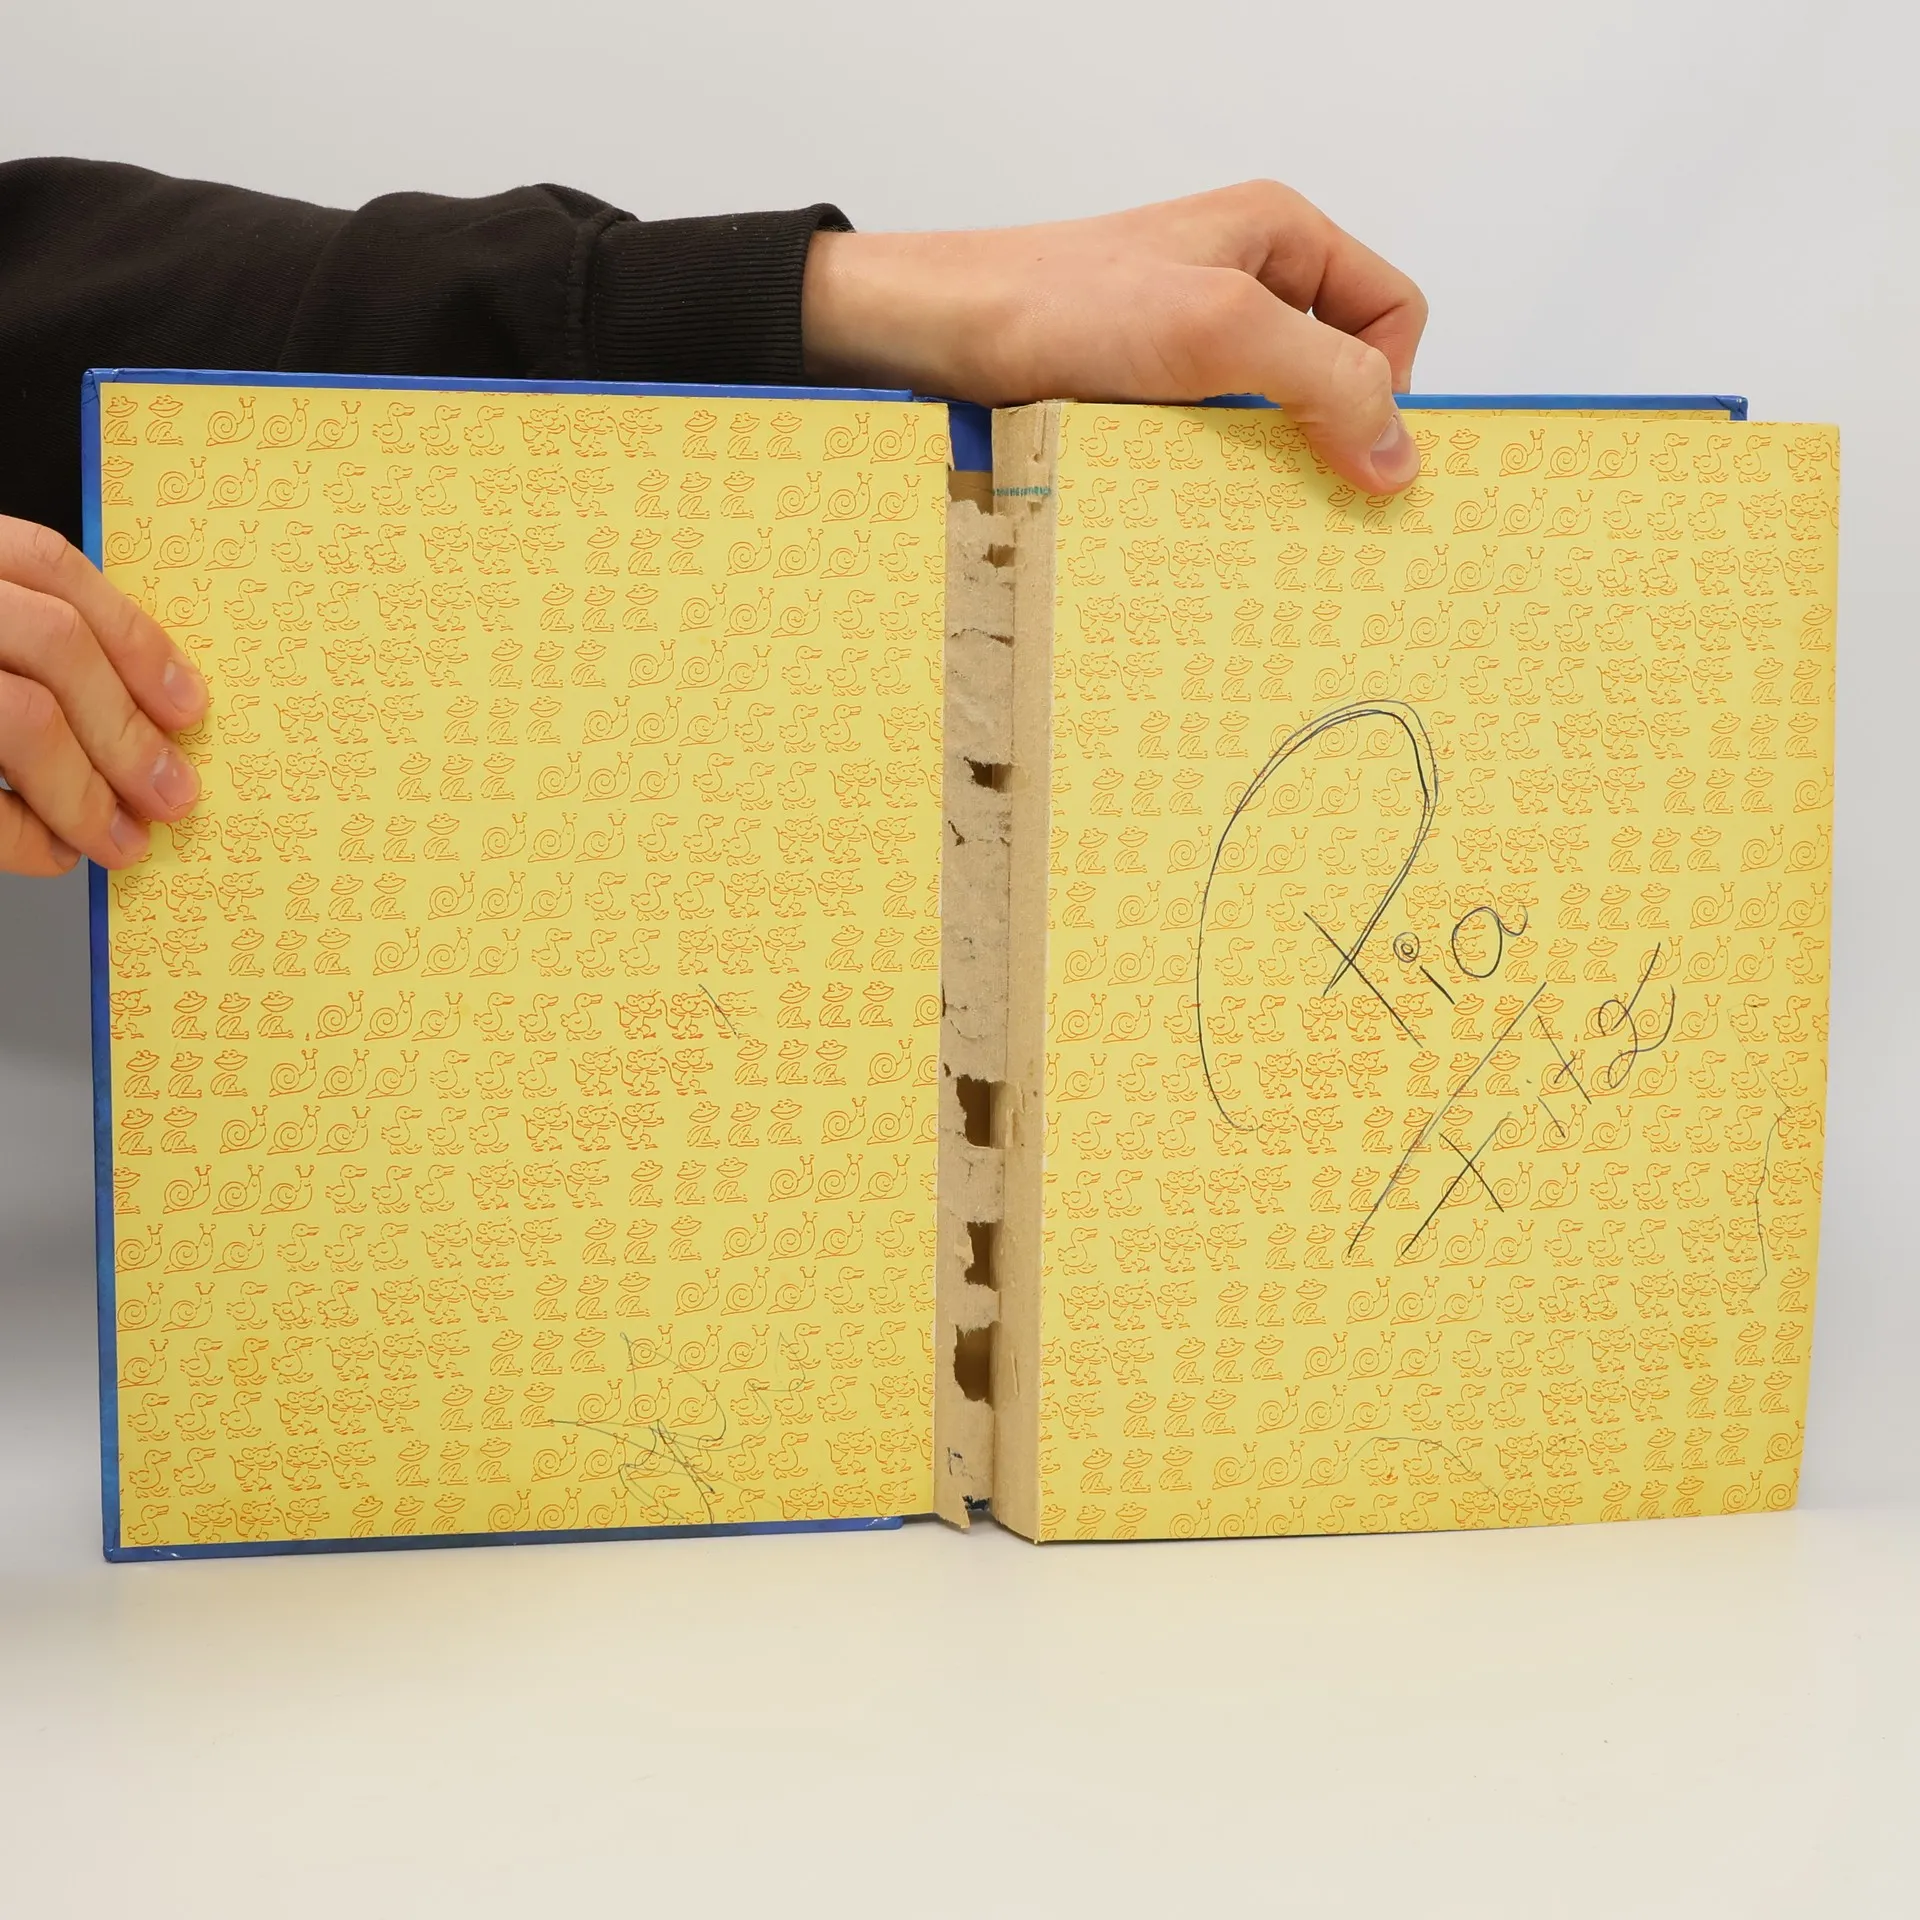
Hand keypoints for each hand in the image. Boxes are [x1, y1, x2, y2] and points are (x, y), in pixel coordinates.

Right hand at [0, 518, 206, 875]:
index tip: (191, 708)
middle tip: (175, 796)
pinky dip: (23, 837)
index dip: (134, 640)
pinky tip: (53, 850)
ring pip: (20, 719)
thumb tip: (155, 713)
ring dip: (88, 793)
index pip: (51, 569)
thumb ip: (40, 643)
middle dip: (129, 732)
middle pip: (55, 646)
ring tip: (125, 840)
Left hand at [803, 180, 1428, 491]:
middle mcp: (1243, 287)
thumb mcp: (1216, 328)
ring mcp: (1192, 347)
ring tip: (1232, 508)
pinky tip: (1188, 509)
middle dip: (1325, 439)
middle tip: (1304, 502)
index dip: (1389, 384)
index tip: (1356, 454)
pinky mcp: (1148, 399)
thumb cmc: (1057, 303)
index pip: (1391, 314)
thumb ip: (1324, 376)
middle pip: (1335, 376)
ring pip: (1272, 422)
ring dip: (1262, 472)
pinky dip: (1209, 484)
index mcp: (1278, 238)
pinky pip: (1210, 451)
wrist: (935, 333)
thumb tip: (1400, 454)